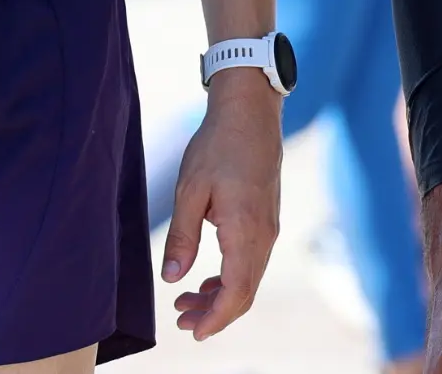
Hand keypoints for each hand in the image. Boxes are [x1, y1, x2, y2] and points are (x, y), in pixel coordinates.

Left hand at [161, 68, 281, 339]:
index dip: (215, 319)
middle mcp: (264, 235)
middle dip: (214, 314)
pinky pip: (251, 261)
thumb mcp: (190, 190)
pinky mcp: (266, 218)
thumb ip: (182, 237)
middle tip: (180, 320)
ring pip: (248, 278)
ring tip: (185, 300)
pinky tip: (206, 277)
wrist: (250, 110)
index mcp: (246, 231)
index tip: (192, 332)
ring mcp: (269, 227)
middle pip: (244, 292)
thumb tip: (172, 278)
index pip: (236, 293)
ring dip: (220, 297)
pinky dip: (230, 278)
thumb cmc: (219, 144)